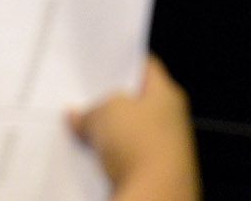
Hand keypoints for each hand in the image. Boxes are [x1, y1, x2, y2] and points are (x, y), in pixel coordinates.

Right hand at [69, 56, 200, 200]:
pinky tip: (92, 158)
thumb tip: (80, 116)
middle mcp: (170, 120)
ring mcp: (162, 148)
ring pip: (128, 134)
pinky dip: (110, 158)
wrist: (154, 194)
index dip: (122, 64)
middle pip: (134, 104)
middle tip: (84, 101)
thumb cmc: (141, 147)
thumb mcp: (105, 113)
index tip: (102, 65)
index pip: (146, 68)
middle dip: (109, 104)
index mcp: (167, 94)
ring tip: (83, 131)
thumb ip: (91, 110)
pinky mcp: (150, 173)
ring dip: (107, 134)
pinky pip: (125, 159)